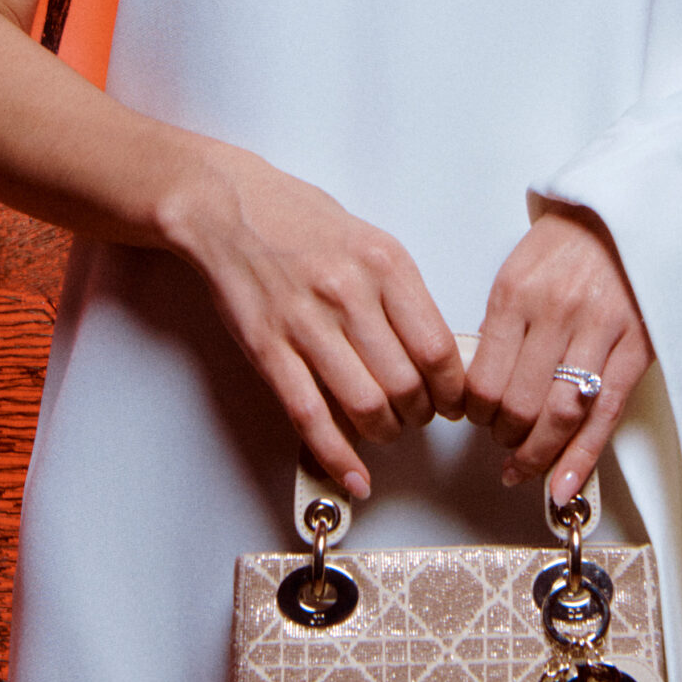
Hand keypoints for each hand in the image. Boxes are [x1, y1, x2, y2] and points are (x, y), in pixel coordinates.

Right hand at [169, 142, 465, 499]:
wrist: (227, 206)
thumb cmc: (300, 221)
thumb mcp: (371, 240)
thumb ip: (404, 293)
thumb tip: (437, 352)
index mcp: (384, 264)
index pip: (437, 348)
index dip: (452, 389)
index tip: (454, 401)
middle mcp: (348, 294)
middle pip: (406, 383)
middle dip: (421, 414)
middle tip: (421, 416)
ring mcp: (305, 323)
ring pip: (364, 405)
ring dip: (385, 432)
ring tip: (387, 428)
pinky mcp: (268, 349)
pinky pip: (310, 416)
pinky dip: (337, 456)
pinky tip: (354, 476)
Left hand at [464, 205, 652, 504]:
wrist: (623, 213)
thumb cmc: (567, 245)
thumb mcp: (517, 272)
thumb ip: (501, 328)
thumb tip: (482, 388)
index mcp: (516, 294)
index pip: (484, 380)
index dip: (475, 413)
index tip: (474, 419)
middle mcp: (557, 313)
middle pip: (520, 404)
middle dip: (505, 435)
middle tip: (502, 438)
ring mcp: (600, 331)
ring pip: (562, 415)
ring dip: (538, 452)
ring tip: (525, 463)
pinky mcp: (636, 346)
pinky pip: (606, 414)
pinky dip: (581, 458)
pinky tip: (561, 486)